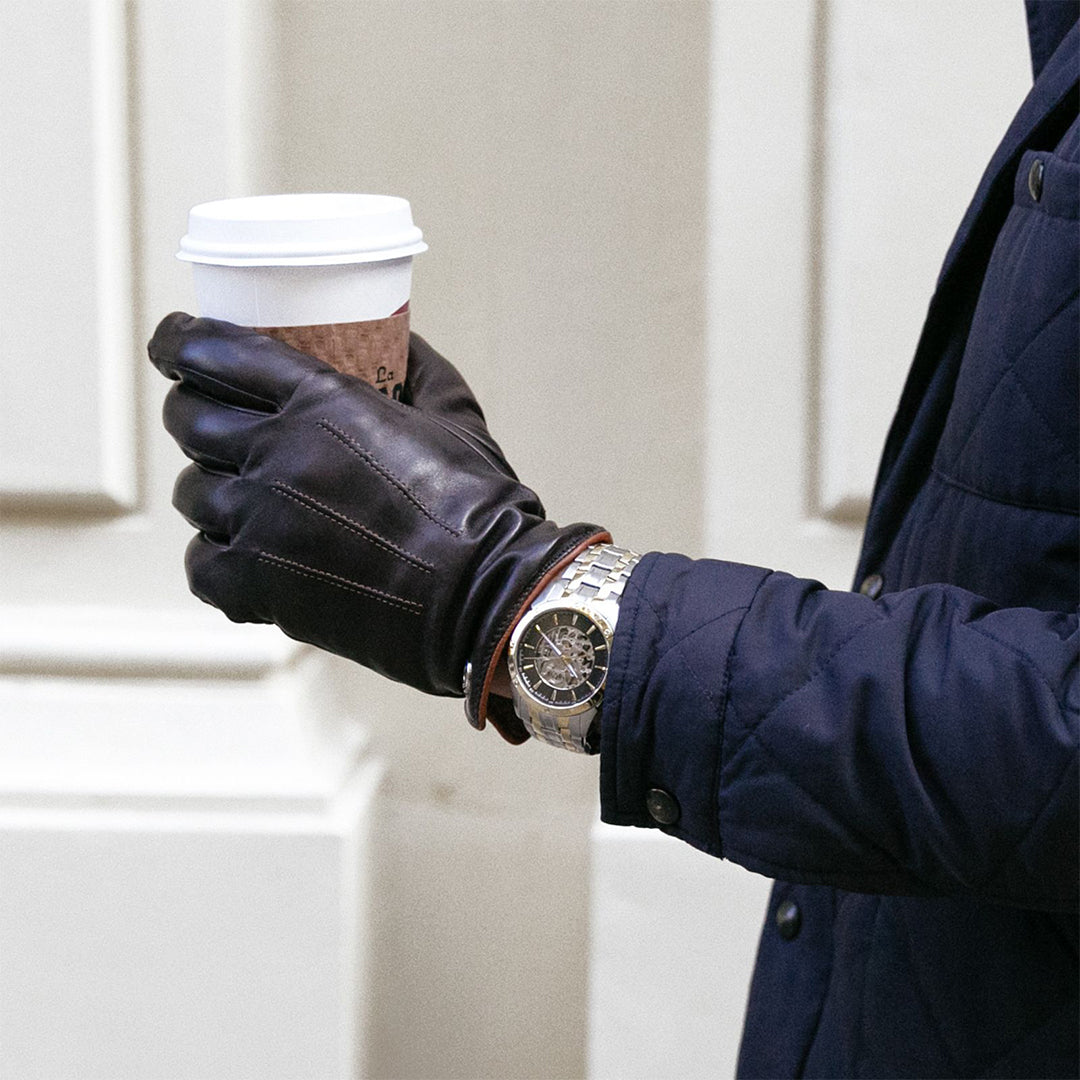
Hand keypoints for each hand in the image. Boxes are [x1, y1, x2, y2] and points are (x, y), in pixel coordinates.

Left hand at [148, 314, 606, 741]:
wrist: (487, 595)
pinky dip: (216, 556)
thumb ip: (418, 366)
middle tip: (213, 420)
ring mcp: (262, 523)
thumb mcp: (454, 414)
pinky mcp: (259, 586)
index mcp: (322, 402)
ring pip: (192, 491)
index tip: (174, 344)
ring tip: (243, 496)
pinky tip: (246, 553)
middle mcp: (278, 455)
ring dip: (212, 487)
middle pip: (188, 417)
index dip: (179, 342)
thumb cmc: (480, 506)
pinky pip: (200, 562)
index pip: (213, 352)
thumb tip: (398, 339)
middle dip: (193, 410)